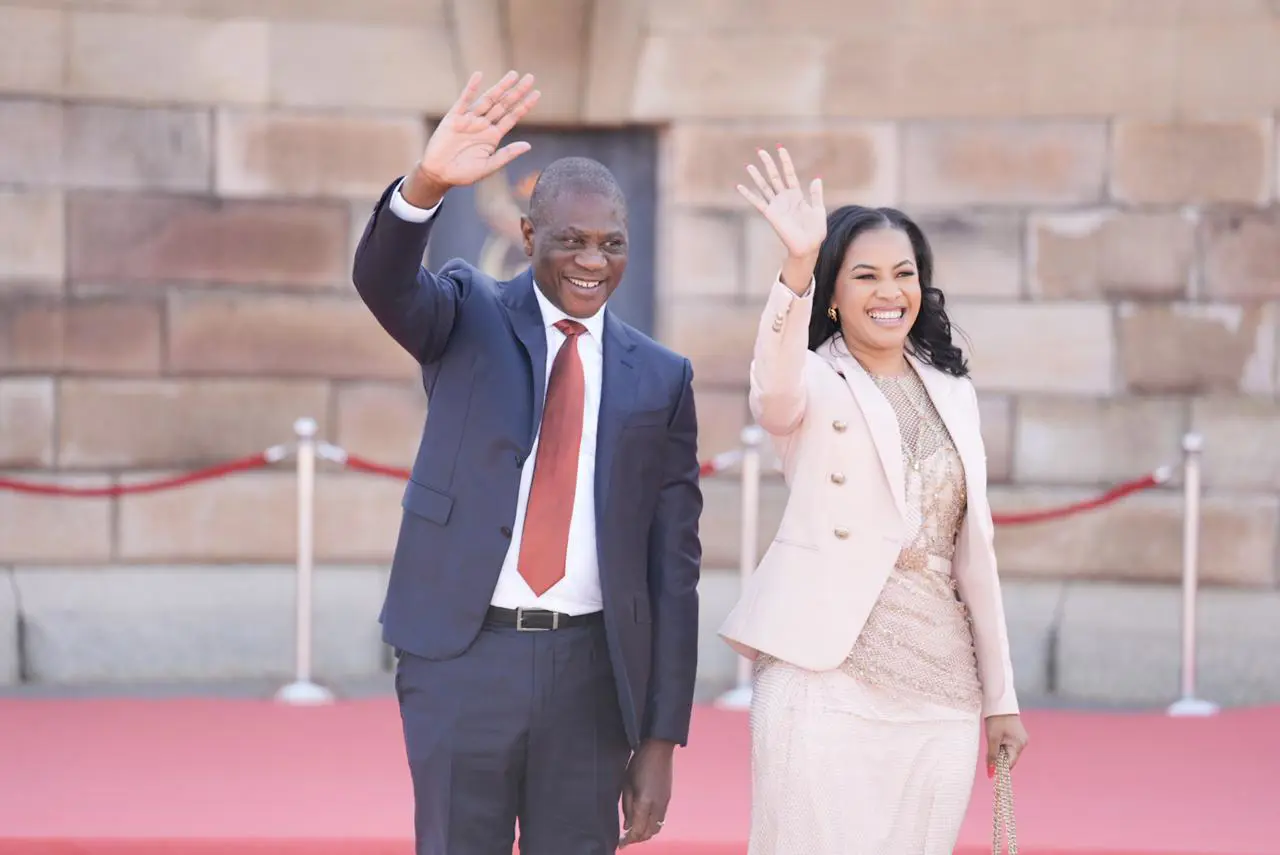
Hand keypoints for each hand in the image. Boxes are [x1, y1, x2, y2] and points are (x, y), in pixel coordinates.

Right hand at [403, 70, 541, 206]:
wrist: (439, 174)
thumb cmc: (464, 173)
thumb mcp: (489, 166)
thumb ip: (507, 154)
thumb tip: (528, 146)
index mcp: (493, 136)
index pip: (512, 117)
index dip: (524, 106)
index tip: (536, 93)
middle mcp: (483, 125)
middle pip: (503, 104)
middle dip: (516, 91)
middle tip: (530, 77)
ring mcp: (469, 119)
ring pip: (488, 99)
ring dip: (500, 87)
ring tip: (513, 75)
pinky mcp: (454, 117)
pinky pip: (464, 100)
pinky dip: (471, 88)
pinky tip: (478, 76)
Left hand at [619, 740, 674, 846]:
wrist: (659, 749)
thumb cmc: (638, 764)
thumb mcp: (627, 785)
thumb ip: (627, 808)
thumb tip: (627, 826)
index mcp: (645, 802)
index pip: (638, 830)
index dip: (629, 840)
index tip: (620, 844)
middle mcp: (657, 806)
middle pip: (649, 832)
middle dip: (637, 838)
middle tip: (626, 838)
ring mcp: (665, 803)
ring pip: (656, 828)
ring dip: (645, 833)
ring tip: (634, 830)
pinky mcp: (668, 799)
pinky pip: (661, 819)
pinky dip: (652, 825)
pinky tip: (643, 820)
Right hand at [736, 146, 826, 259]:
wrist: (808, 246)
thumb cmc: (815, 231)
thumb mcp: (818, 210)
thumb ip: (815, 195)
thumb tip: (816, 179)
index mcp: (797, 196)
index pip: (789, 174)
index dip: (785, 162)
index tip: (780, 149)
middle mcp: (785, 198)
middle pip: (774, 177)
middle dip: (768, 164)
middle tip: (761, 151)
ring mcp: (777, 206)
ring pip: (765, 187)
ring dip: (757, 176)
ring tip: (749, 165)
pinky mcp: (770, 214)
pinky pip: (757, 202)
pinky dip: (748, 194)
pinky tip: (740, 186)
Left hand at [984, 714, 1028, 776]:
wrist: (999, 702)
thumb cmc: (996, 719)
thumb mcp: (992, 738)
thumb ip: (992, 756)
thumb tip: (991, 773)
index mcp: (1019, 745)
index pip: (1010, 763)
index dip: (1000, 768)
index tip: (990, 769)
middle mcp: (1023, 743)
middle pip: (1010, 758)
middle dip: (998, 759)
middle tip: (987, 754)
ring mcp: (1021, 739)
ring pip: (1008, 752)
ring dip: (999, 752)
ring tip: (991, 742)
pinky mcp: (1017, 735)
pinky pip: (1009, 745)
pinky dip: (1001, 746)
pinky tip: (996, 740)